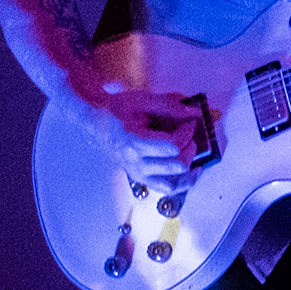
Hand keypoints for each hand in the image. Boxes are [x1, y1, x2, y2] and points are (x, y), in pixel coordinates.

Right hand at [74, 85, 201, 189]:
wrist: (96, 123)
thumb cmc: (117, 110)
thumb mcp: (141, 101)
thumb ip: (169, 106)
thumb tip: (194, 112)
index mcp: (134, 143)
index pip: (172, 145)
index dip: (187, 132)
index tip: (189, 121)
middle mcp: (135, 163)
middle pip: (176, 164)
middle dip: (189, 147)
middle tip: (188, 134)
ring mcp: (138, 174)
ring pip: (174, 183)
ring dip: (189, 167)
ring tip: (190, 151)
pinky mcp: (141, 179)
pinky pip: (167, 188)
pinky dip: (184, 182)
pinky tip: (193, 171)